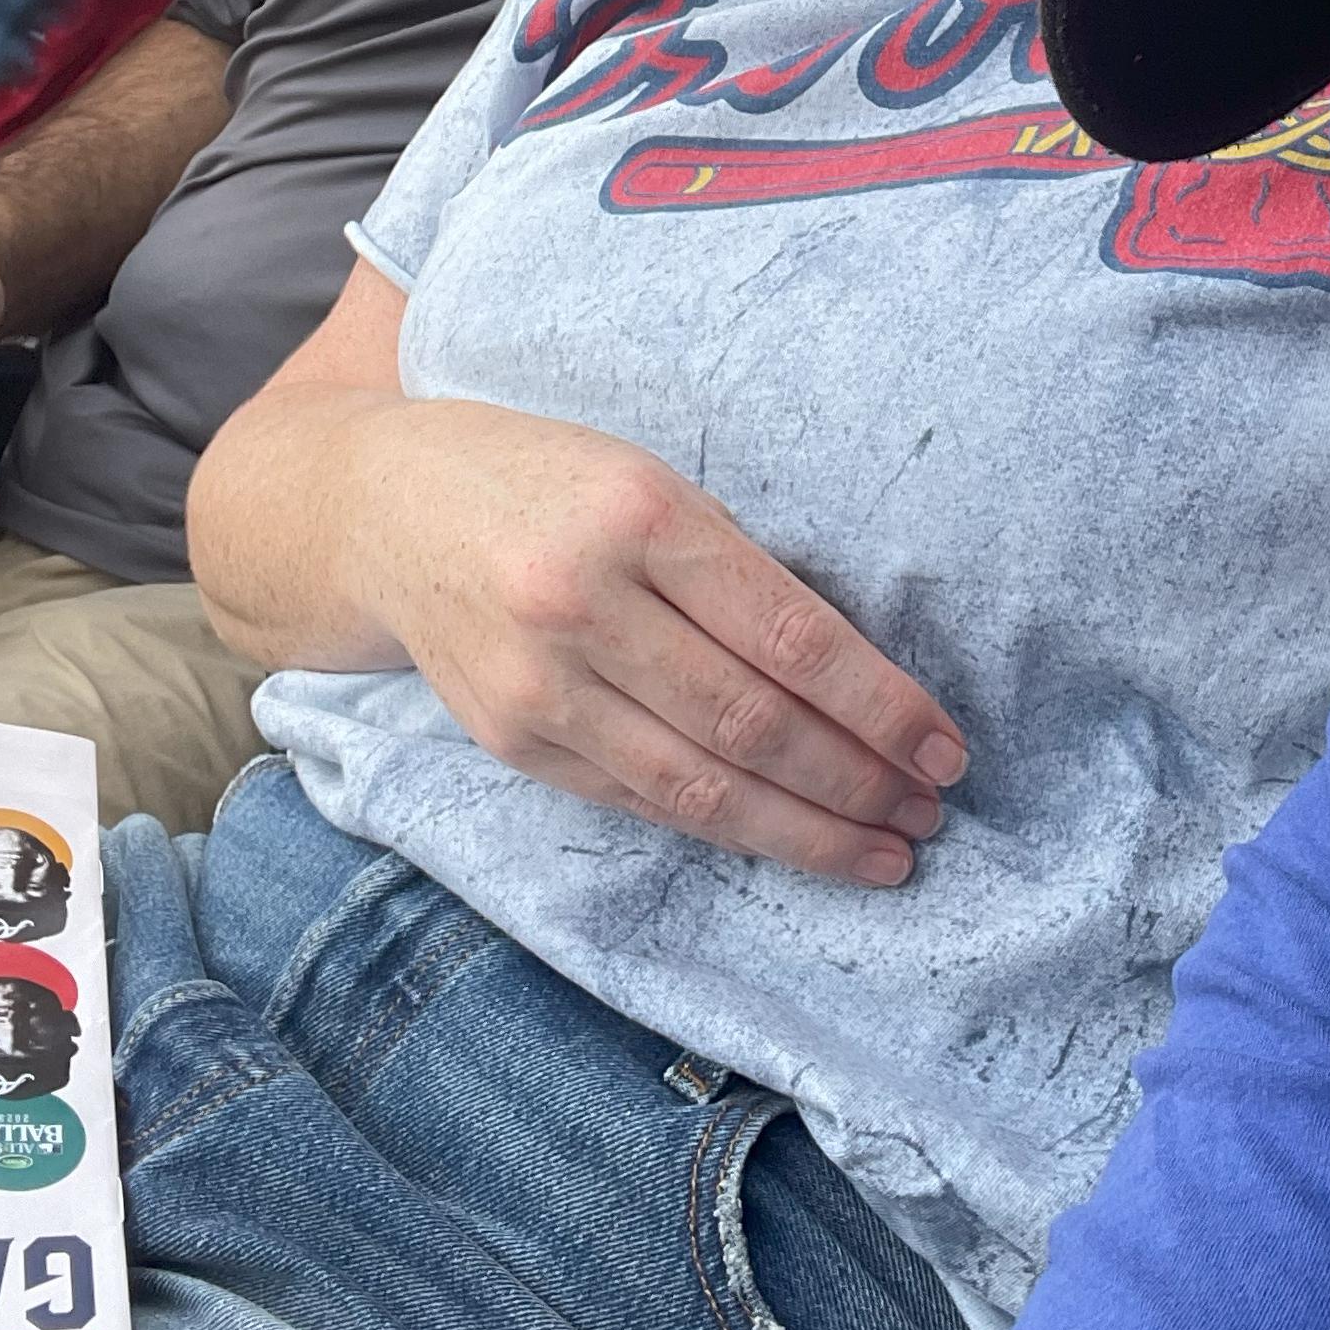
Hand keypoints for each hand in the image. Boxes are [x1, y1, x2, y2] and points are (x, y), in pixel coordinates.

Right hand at [357, 398, 967, 888]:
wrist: (383, 509)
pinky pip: (638, 800)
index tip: (946, 746)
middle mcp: (584, 603)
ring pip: (698, 785)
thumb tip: (857, 676)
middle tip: (933, 812)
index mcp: (641, 514)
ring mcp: (539, 684)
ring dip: (805, 829)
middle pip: (751, 721)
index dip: (878, 704)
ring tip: (884, 852)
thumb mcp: (649, 477)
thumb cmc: (547, 478)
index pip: (791, 634)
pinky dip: (723, 829)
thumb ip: (733, 567)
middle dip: (858, 779)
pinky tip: (786, 839)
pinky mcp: (510, 741)